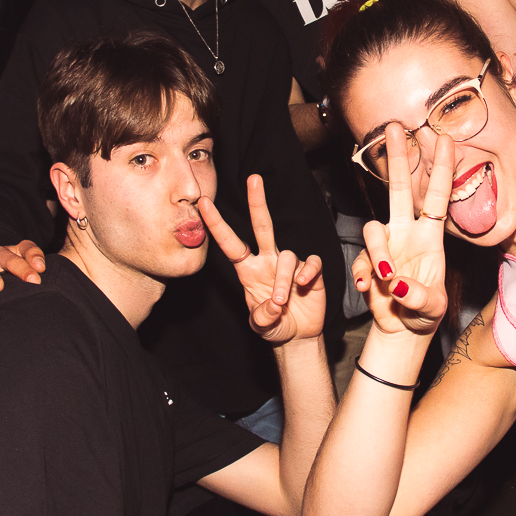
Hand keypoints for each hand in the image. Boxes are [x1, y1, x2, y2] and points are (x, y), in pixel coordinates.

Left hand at [200, 175, 325, 345]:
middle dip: (257, 202)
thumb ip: (261, 318)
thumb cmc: (273, 325)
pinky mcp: (311, 271)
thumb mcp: (260, 326)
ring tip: (280, 303)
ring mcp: (289, 265)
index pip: (230, 243)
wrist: (298, 336)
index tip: (204, 204)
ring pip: (287, 257)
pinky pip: (310, 263)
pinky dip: (307, 272)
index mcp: (248, 270)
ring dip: (283, 281)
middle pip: (262, 226)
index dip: (217, 224)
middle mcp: (268, 261)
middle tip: (253, 178)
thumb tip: (272, 306)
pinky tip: (303, 285)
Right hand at [351, 126, 450, 336]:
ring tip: (386, 278)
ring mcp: (385, 245)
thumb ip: (418, 296)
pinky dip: (362, 274)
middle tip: (396, 128)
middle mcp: (406, 233)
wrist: (403, 330)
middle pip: (398, 189)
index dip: (441, 168)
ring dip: (377, 251)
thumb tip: (397, 283)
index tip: (446, 139)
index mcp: (430, 237)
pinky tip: (369, 288)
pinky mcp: (366, 261)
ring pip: (372, 229)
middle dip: (398, 159)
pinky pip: (359, 259)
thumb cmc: (424, 312)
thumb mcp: (430, 308)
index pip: (437, 196)